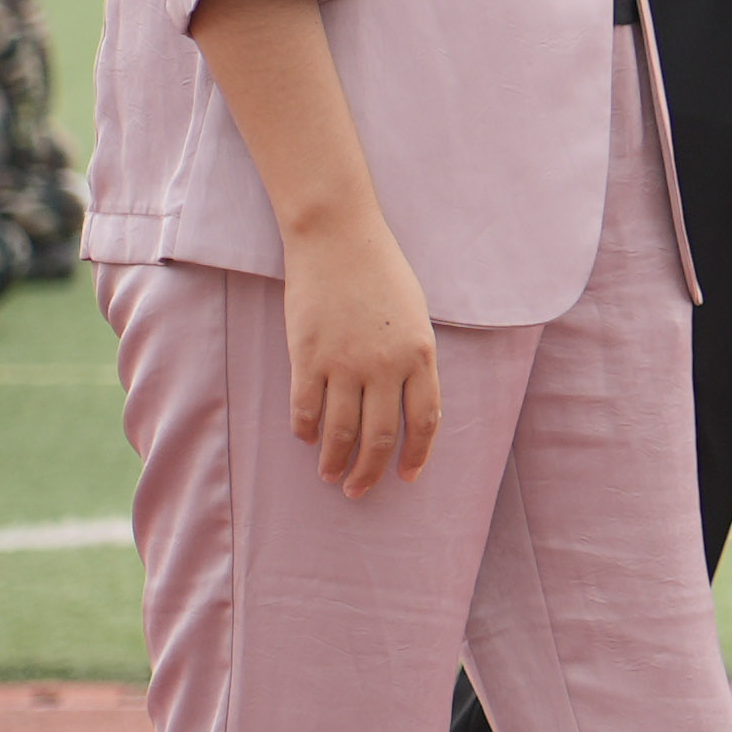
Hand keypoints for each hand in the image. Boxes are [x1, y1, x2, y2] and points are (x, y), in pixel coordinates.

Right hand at [281, 222, 440, 493]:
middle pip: (381, 436)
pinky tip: (305, 439)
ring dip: (334, 460)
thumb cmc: (382, 274)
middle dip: (369, 472)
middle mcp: (386, 365)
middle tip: (358, 491)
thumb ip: (414, 360)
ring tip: (329, 475)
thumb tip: (404, 402)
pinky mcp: (307, 356)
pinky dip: (304, 430)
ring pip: (340, 430)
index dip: (417, 454)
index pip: (426, 420)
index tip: (407, 476)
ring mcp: (344, 363)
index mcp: (421, 355)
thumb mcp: (415, 317)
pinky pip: (305, 408)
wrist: (338, 240)